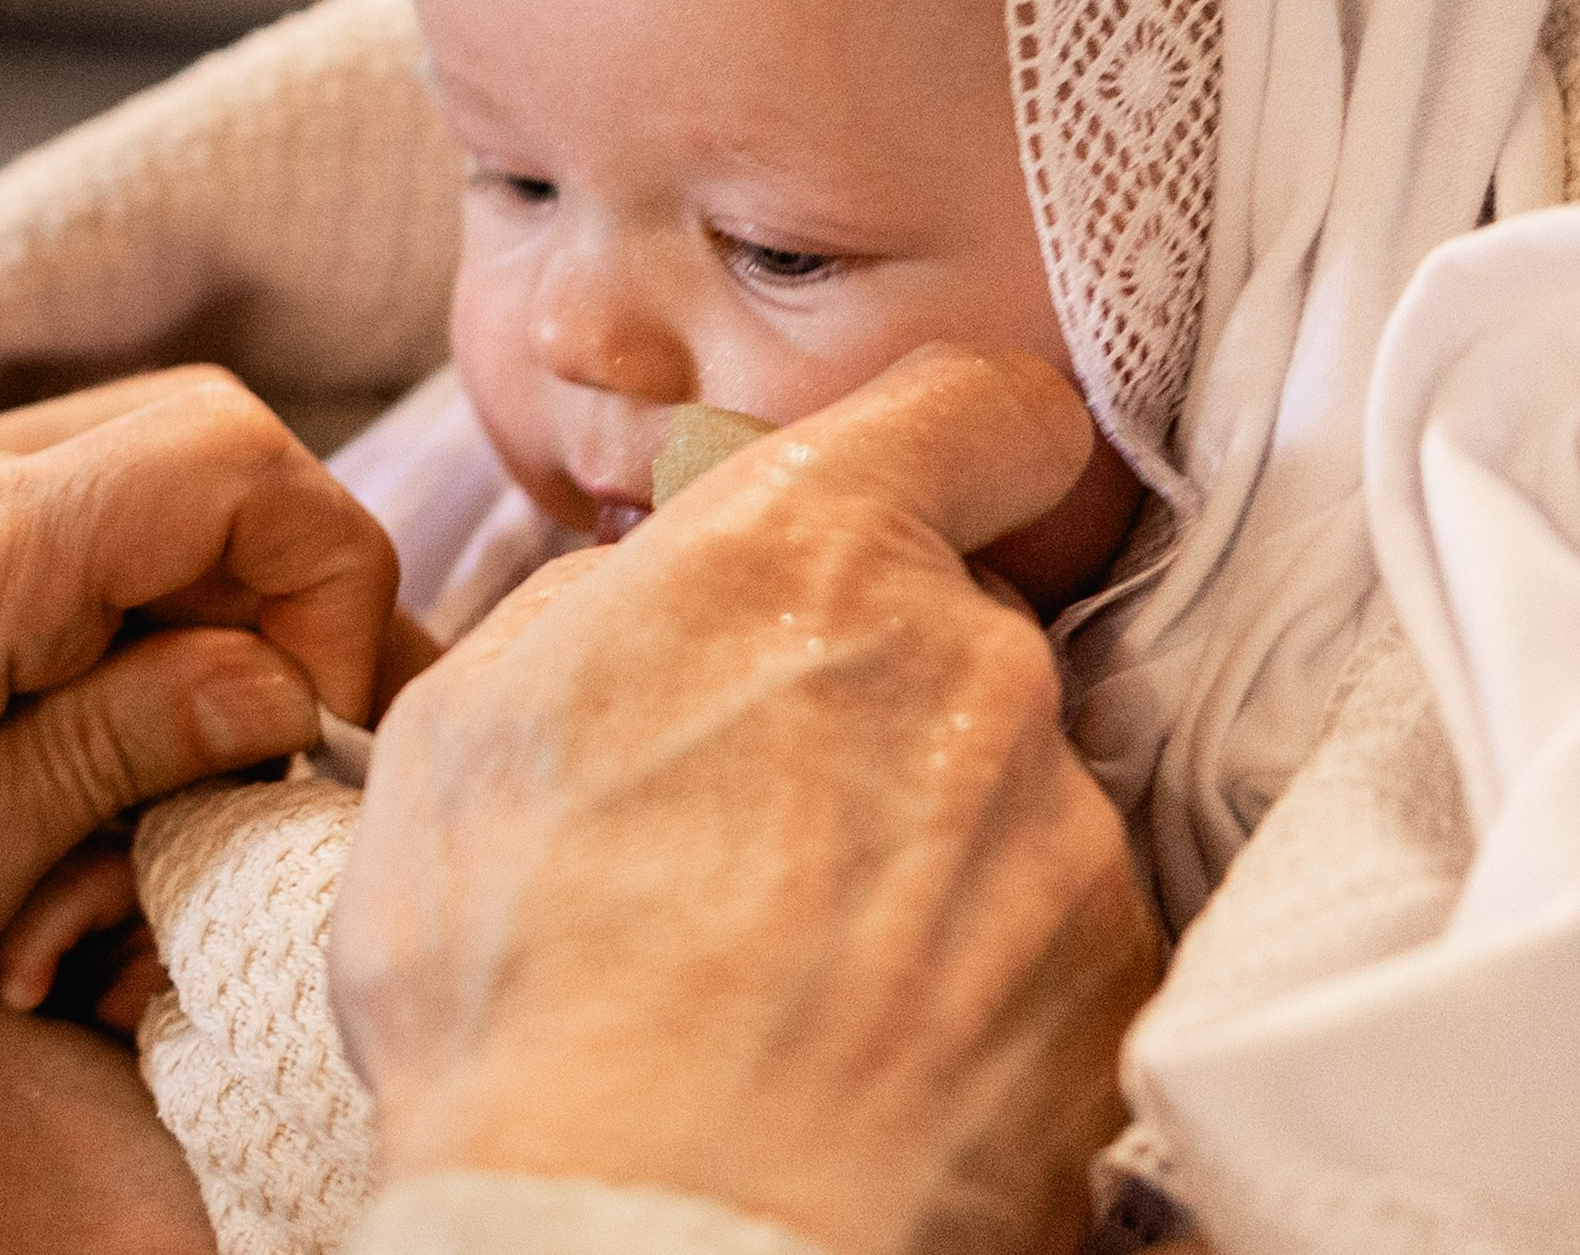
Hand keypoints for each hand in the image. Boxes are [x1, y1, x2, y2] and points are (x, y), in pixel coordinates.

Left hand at [0, 366, 400, 1070]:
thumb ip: (116, 763)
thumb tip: (285, 688)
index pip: (232, 466)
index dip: (330, 581)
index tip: (314, 725)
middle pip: (217, 440)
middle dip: (290, 587)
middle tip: (266, 738)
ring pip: (162, 461)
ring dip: (216, 595)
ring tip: (180, 745)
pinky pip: (84, 502)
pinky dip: (142, 594)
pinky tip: (102, 713)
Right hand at [331, 345, 1165, 1254]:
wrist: (638, 1228)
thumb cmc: (517, 975)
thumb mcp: (467, 726)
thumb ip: (597, 607)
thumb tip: (655, 595)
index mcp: (808, 552)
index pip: (983, 406)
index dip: (966, 436)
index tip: (940, 483)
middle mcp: (970, 659)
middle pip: (963, 622)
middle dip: (879, 682)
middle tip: (762, 804)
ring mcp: (1057, 822)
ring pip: (1003, 779)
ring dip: (925, 833)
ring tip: (795, 953)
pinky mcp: (1112, 975)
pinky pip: (1052, 918)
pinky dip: (983, 958)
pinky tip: (872, 1031)